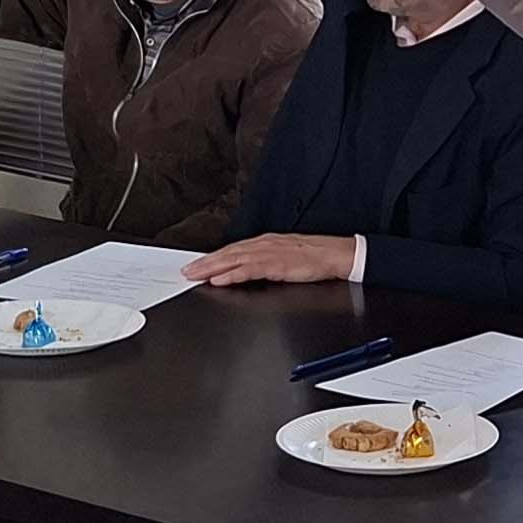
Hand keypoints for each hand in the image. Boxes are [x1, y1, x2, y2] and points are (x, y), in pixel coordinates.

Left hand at [182, 233, 355, 286]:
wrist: (336, 254)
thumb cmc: (315, 257)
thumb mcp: (286, 257)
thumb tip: (248, 271)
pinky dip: (232, 275)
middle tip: (186, 272)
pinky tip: (219, 280)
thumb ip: (266, 263)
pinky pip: (248, 270)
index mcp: (266, 243)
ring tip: (195, 276)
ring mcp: (269, 253)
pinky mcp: (276, 264)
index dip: (213, 258)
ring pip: (233, 260)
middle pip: (228, 253)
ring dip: (212, 268)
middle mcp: (263, 245)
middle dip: (205, 263)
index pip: (233, 250)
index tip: (197, 265)